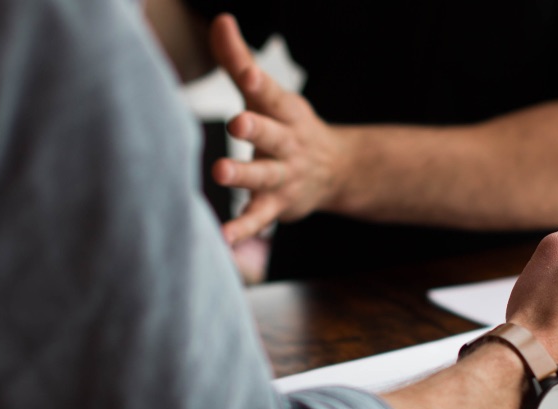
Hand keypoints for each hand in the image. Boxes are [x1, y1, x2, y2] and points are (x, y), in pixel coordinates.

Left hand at [208, 14, 347, 244]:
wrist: (336, 171)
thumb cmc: (286, 126)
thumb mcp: (267, 94)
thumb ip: (238, 60)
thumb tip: (221, 19)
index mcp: (284, 112)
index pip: (271, 94)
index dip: (258, 81)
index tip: (247, 73)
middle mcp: (287, 143)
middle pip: (271, 134)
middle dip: (256, 128)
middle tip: (237, 122)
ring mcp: (284, 176)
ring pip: (264, 176)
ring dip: (244, 175)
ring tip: (222, 172)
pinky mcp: (277, 205)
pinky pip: (259, 218)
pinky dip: (243, 228)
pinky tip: (224, 237)